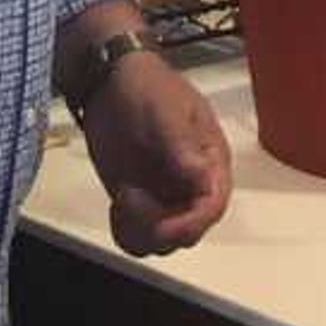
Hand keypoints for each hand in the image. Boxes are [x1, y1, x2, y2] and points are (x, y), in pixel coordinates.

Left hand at [78, 50, 234, 257]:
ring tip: (123, 198)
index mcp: (211, 161)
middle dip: (158, 226)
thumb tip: (203, 176)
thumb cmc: (146, 89)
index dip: (192, 223)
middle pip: (188, 232)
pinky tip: (117, 206)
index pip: (213, 206)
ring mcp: (166, 197)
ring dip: (139, 230)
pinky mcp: (141, 204)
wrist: (111, 82)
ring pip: (163, 242)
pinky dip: (126, 231)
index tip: (163, 228)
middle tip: (129, 196)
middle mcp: (193, 186)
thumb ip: (183, 146)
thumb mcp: (165, 112)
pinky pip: (139, 237)